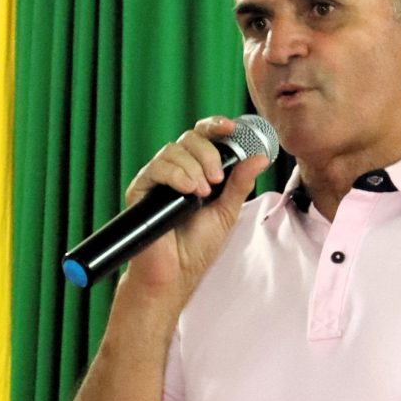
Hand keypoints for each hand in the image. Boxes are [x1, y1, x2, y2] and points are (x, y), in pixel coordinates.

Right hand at [115, 116, 268, 305]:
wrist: (176, 273)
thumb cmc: (198, 246)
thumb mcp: (227, 211)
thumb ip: (240, 183)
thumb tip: (260, 157)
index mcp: (197, 171)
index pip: (203, 137)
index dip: (215, 126)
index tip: (231, 128)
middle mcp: (176, 170)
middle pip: (189, 139)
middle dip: (208, 153)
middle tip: (218, 179)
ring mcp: (157, 179)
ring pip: (173, 151)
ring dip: (193, 167)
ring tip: (203, 192)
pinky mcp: (140, 190)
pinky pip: (156, 168)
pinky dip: (175, 174)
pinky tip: (188, 190)